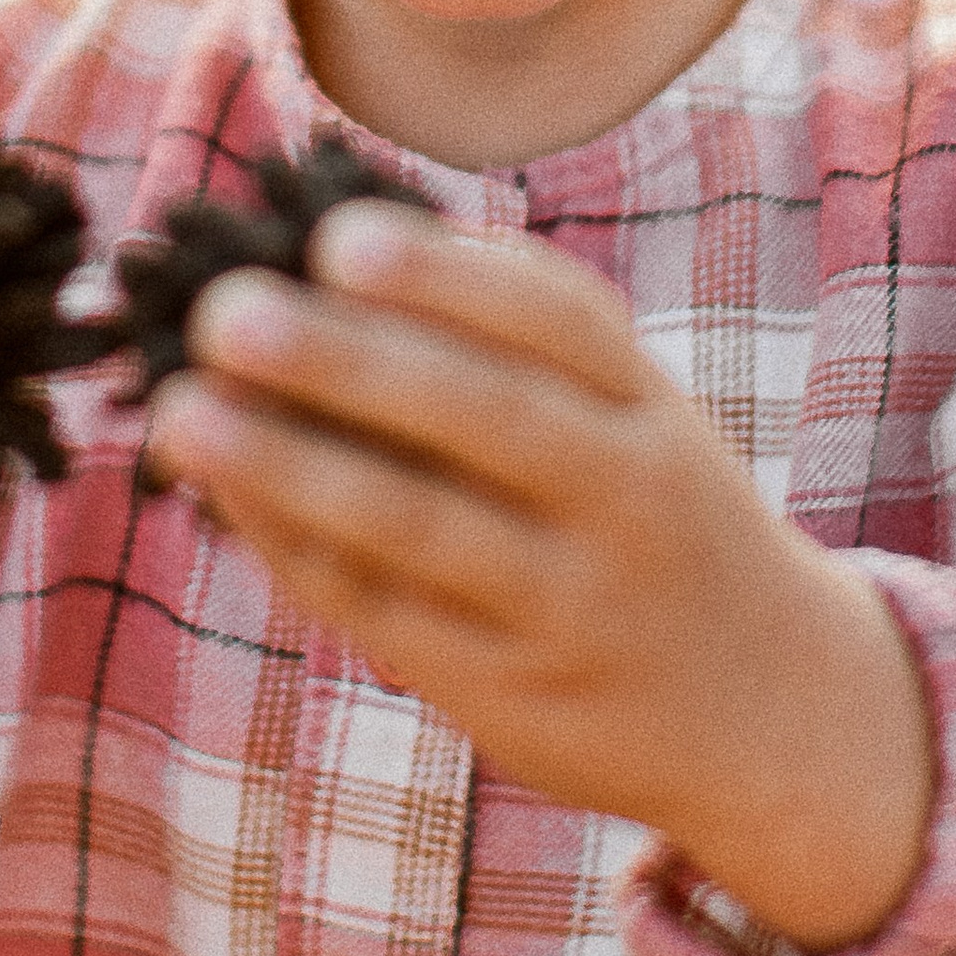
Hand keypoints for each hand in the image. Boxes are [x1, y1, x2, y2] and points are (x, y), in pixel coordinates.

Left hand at [143, 205, 933, 952]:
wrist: (774, 714)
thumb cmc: (652, 524)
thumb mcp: (632, 426)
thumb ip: (515, 353)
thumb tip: (324, 258)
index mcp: (653, 412)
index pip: (558, 320)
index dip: (447, 276)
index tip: (336, 240)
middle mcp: (627, 501)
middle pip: (482, 415)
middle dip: (345, 361)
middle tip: (223, 312)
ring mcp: (575, 606)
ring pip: (418, 525)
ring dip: (288, 466)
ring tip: (182, 413)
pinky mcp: (516, 696)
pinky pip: (389, 613)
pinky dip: (298, 550)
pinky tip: (229, 500)